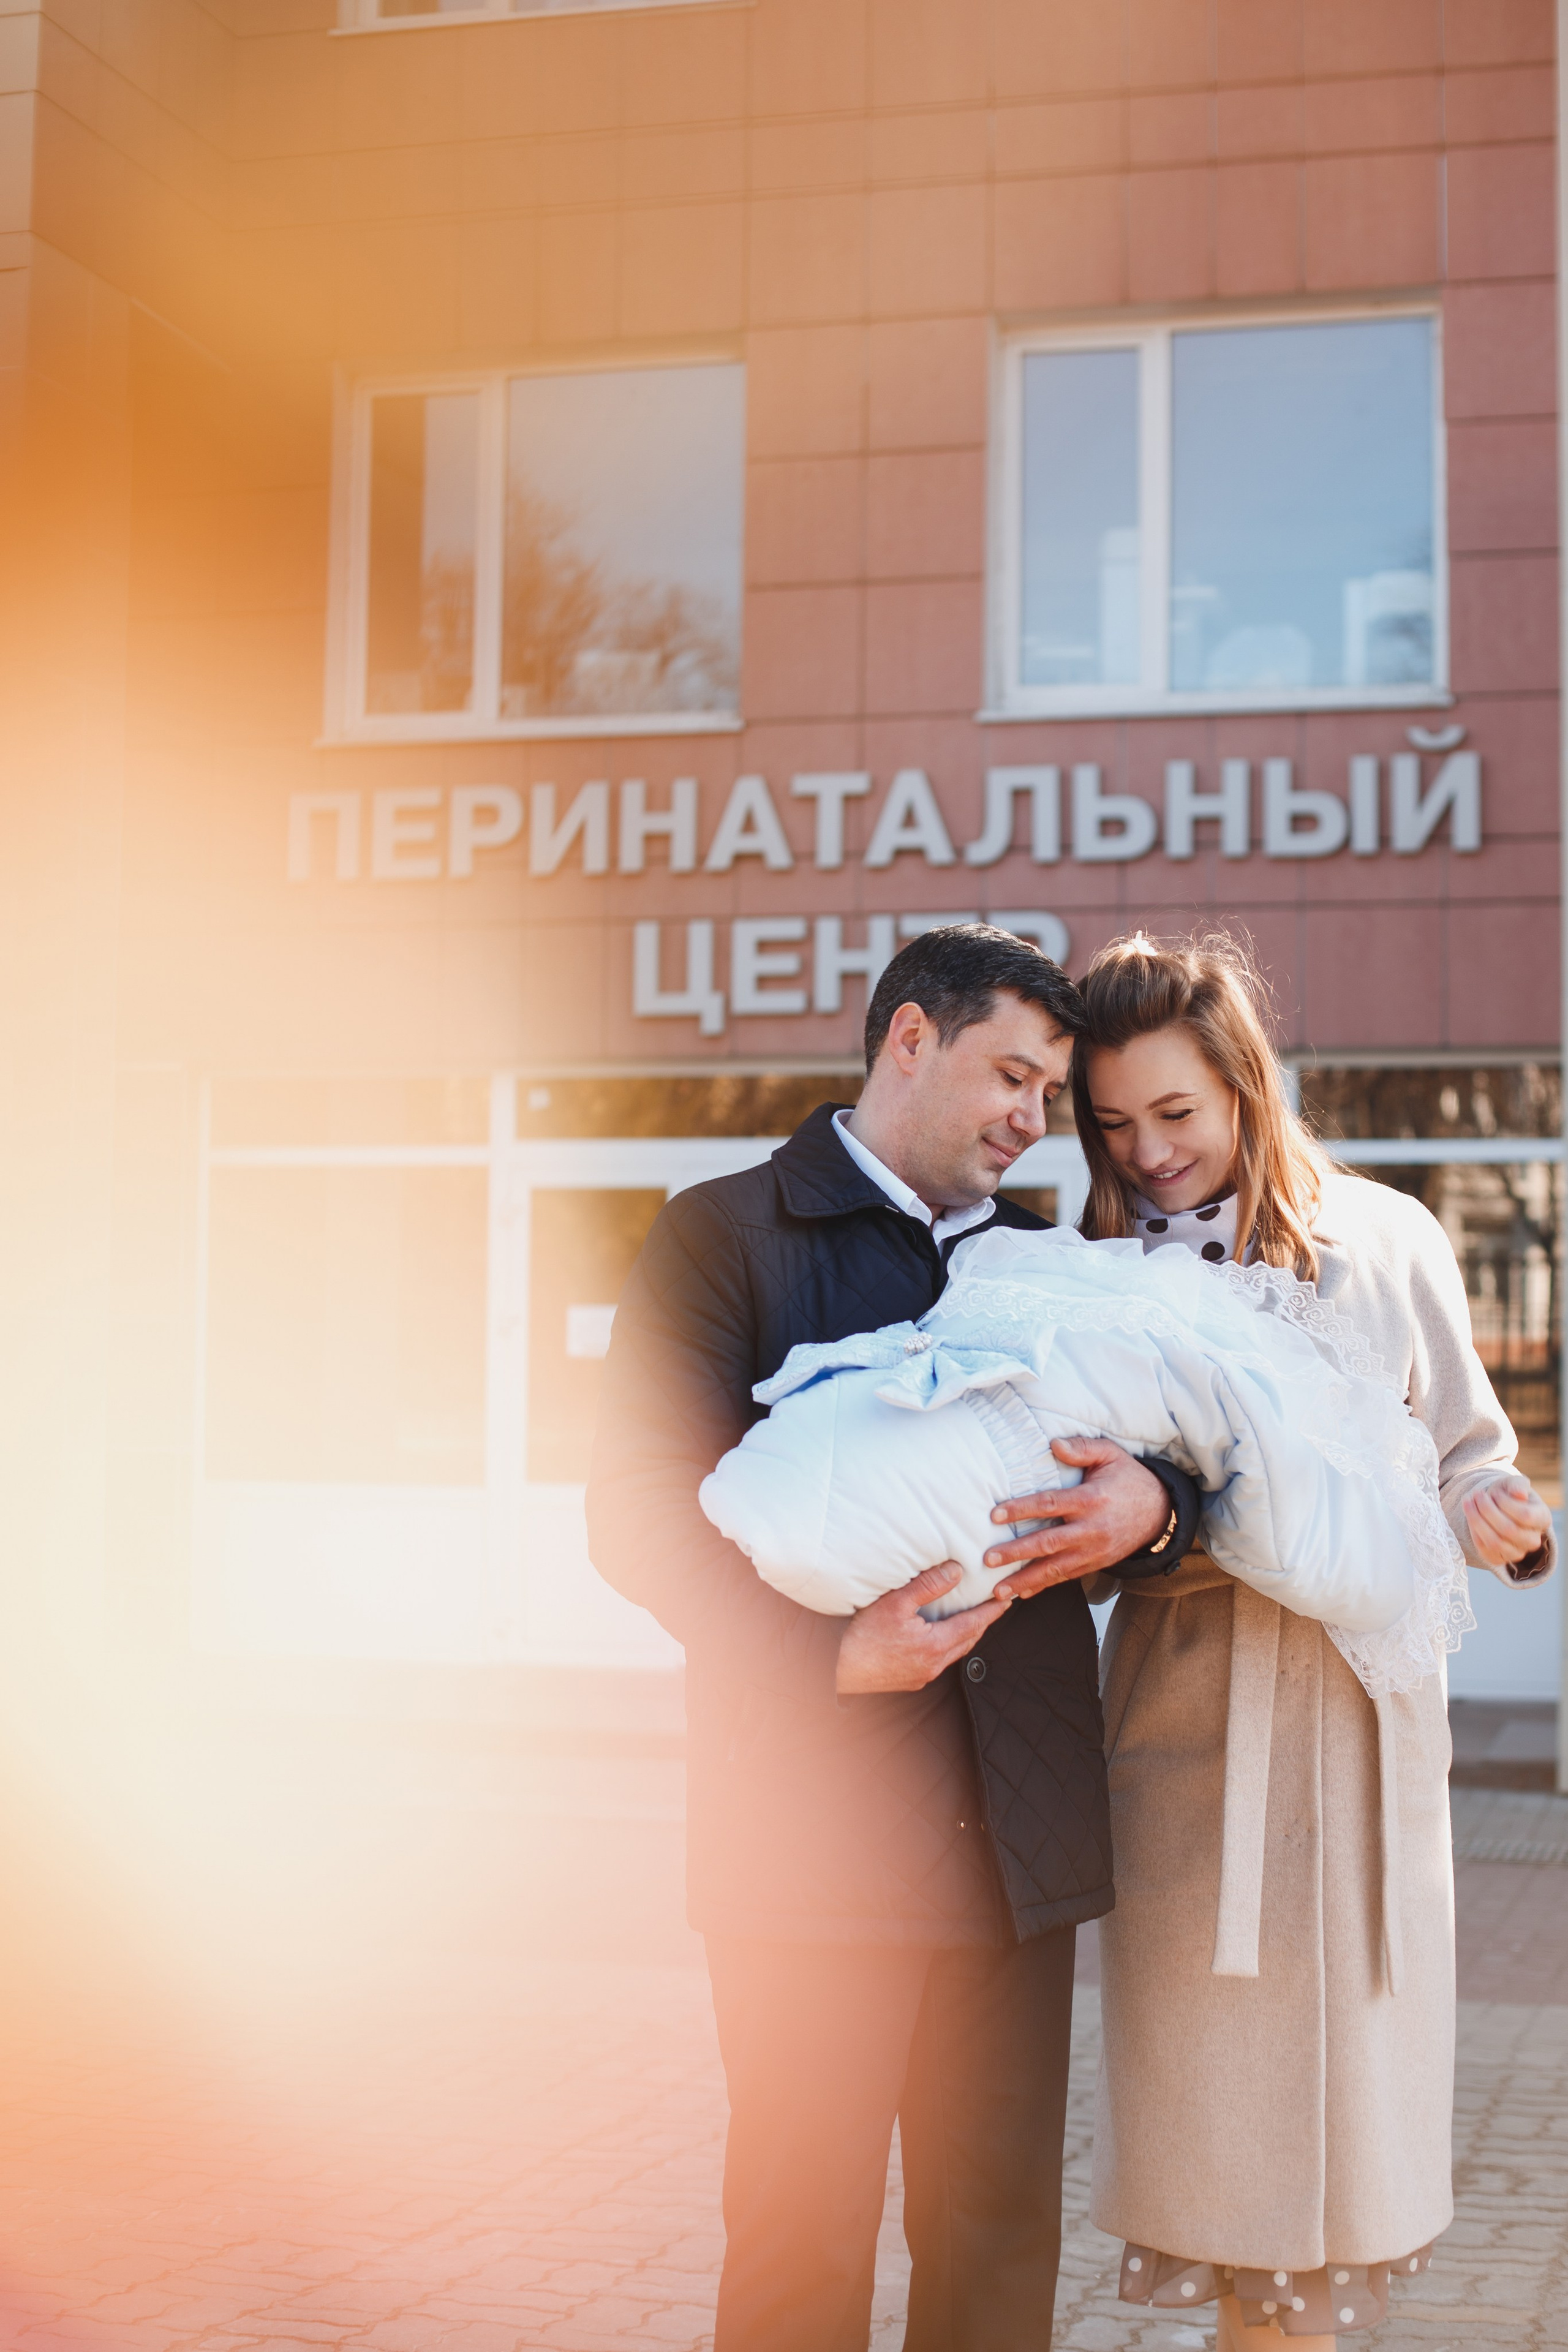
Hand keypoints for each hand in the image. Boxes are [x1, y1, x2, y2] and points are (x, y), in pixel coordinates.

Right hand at [835, 1562, 1010, 1694]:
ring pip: (955, 1653)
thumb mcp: (896, 1603)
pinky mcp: (912, 1680)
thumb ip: (928, 1585)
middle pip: (969, 1641)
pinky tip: (942, 1637)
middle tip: (995, 1606)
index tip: (1007, 1599)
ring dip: (966, 1635)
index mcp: (936, 1645)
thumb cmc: (864, 1636)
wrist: (841, 1670)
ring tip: (973, 1618)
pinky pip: (940, 1661)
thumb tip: (956, 1571)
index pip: (974, 1624)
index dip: (992, 1611)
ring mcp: (924, 1675)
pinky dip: (949, 1646)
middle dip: (983, 1623)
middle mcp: (935, 1664)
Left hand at [982, 1438, 1170, 1601]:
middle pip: (1048, 1543)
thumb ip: (1082, 1448)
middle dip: (1017, 1552)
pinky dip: (1043, 1586)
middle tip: (988, 1558)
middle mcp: (1092, 1529)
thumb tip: (1053, 1444)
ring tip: (998, 1590)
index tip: (996, 1515)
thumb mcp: (1110, 1454)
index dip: (1022, 1510)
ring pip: (1055, 1568)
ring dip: (1025, 1579)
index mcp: (1091, 1499)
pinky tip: (1022, 1593)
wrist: (1160, 1512)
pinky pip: (1066, 1578)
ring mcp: (1094, 1551)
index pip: (1051, 1505)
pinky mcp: (1096, 1564)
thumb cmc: (1128, 1479)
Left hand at [1463, 1474, 1552, 1572]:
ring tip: (1468, 1501)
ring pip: (1495, 1542)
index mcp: (1542, 1518)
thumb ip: (1518, 1485)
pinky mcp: (1499, 1559)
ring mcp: (1517, 1552)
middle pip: (1509, 1530)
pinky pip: (1484, 1550)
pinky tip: (1469, 1515)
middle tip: (1476, 1494)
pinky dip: (1473, 1531)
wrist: (1496, 1508)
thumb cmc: (1508, 1494)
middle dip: (1487, 1510)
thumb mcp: (1514, 1483)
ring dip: (1476, 1520)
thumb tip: (1519, 1494)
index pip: (1525, 1515)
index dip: (1505, 1503)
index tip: (1494, 1492)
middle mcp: (1533, 1540)